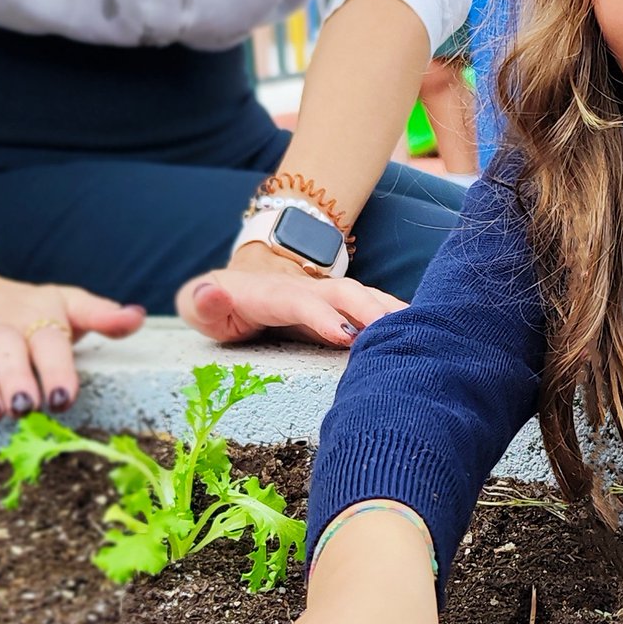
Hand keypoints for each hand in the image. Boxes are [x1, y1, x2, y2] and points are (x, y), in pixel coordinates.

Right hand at [0, 271, 143, 421]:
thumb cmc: (28, 306)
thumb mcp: (67, 304)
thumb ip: (102, 315)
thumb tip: (137, 317)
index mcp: (42, 315)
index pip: (52, 342)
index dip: (58, 370)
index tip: (63, 399)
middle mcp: (6, 326)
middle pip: (11, 352)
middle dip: (18, 379)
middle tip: (28, 406)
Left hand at [176, 244, 406, 347]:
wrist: (243, 284)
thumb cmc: (218, 304)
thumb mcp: (198, 304)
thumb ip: (200, 300)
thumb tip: (208, 294)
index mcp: (271, 293)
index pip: (300, 301)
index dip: (323, 316)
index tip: (346, 337)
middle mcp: (307, 289)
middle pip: (347, 293)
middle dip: (372, 312)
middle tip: (398, 339)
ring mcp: (330, 295)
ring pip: (368, 297)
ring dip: (394, 313)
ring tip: (424, 336)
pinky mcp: (345, 306)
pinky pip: (377, 308)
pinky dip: (401, 318)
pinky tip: (425, 335)